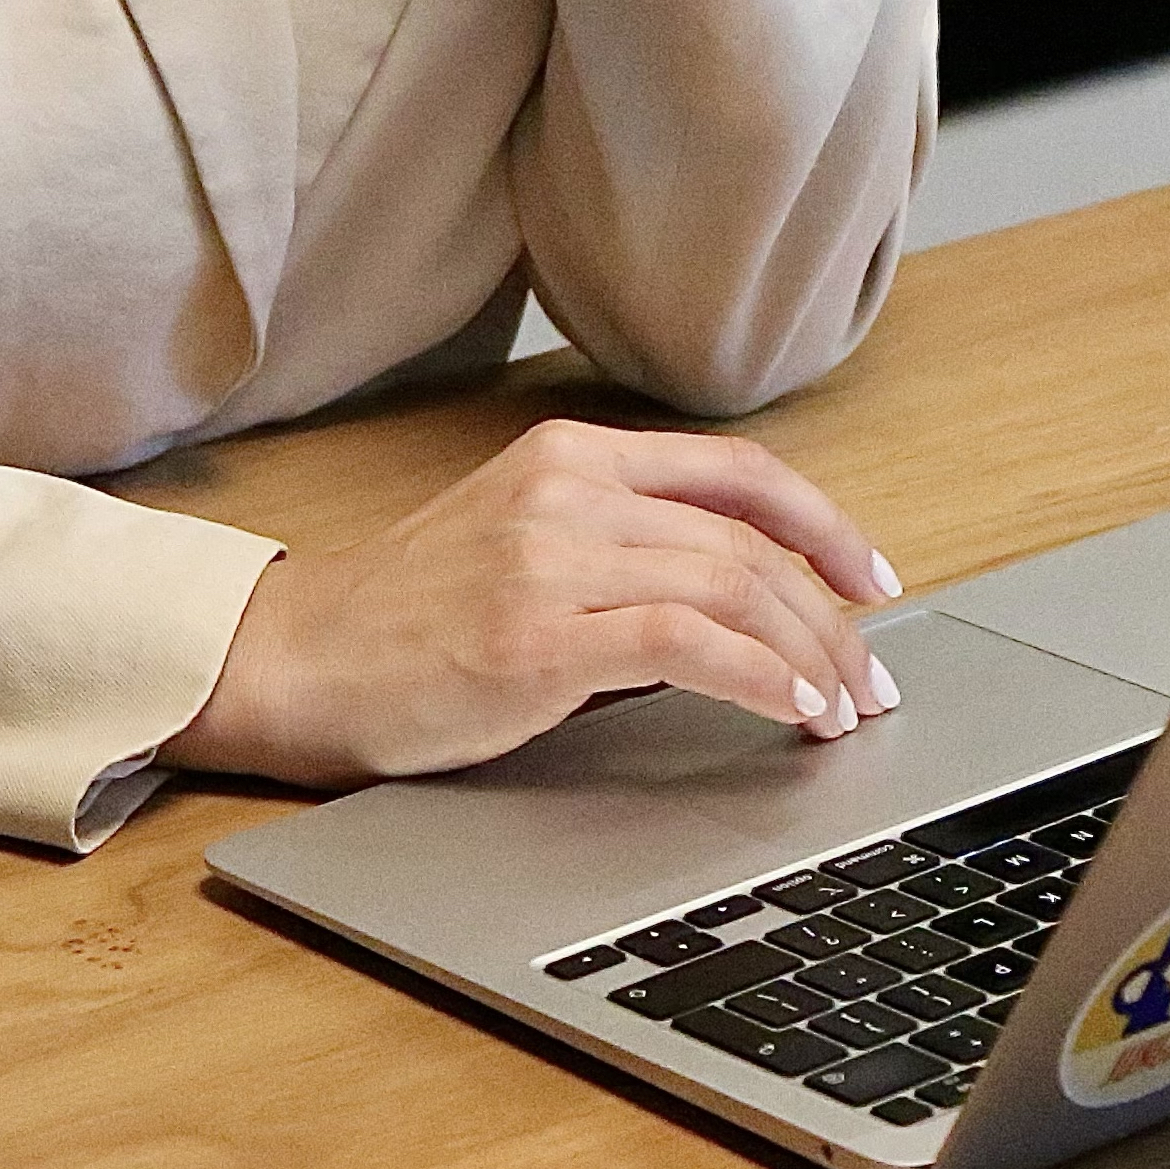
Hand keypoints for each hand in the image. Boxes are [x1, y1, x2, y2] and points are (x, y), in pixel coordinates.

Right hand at [168, 419, 904, 790]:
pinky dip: (757, 678)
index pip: (735, 470)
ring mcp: (550, 556)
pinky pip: (684, 641)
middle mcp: (567, 489)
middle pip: (747, 540)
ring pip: (731, 586)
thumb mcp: (519, 547)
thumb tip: (741, 606)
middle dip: (831, 616)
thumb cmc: (405, 621)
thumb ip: (617, 549)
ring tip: (844, 711)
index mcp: (568, 455)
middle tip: (873, 681)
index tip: (872, 579)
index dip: (822, 524)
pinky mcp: (536, 632)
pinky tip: (791, 713)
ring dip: (810, 657)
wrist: (296, 660)